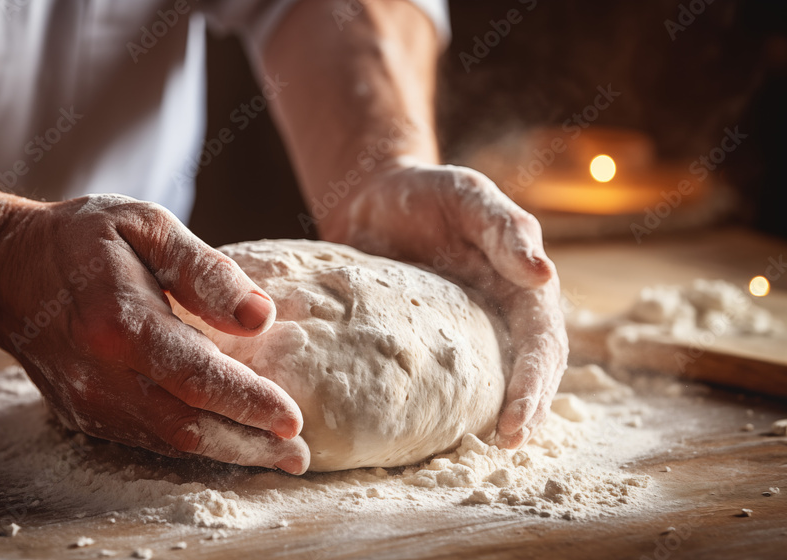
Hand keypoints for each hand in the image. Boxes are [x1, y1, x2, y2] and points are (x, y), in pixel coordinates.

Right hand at [0, 194, 309, 473]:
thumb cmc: (82, 239)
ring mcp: (88, 401)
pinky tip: (226, 442)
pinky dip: (192, 447)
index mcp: (119, 322)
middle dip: (250, 446)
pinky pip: (147, 440)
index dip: (249, 402)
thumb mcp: (146, 225)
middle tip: (298, 455)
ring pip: (169, 443)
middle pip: (188, 427)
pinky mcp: (83, 414)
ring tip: (276, 456)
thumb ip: (205, 270)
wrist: (4, 270)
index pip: (198, 376)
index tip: (294, 418)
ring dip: (227, 454)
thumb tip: (261, 316)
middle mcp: (101, 373)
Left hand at [323, 160, 567, 448]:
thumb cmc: (426, 191)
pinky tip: (431, 433)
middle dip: (524, 410)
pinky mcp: (426, 340)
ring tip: (483, 449)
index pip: (542, 342)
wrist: (371, 197)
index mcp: (520, 284)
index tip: (516, 420)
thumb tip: (542, 274)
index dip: (534, 384)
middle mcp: (500, 313)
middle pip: (527, 371)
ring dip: (493, 415)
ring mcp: (464, 330)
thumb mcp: (466, 195)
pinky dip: (446, 406)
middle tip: (507, 444)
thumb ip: (503, 227)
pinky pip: (444, 379)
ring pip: (490, 380)